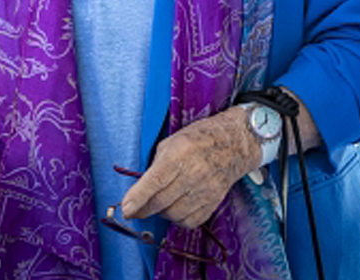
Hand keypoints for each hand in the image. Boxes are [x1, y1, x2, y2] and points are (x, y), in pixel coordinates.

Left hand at [119, 107, 257, 228]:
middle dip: (142, 209)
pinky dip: (178, 219)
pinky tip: (175, 208)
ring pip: (174, 214)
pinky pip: (190, 221)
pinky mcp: (214, 202)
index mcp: (180, 153)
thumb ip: (155, 165)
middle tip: (133, 210)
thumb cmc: (198, 138)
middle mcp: (194, 173)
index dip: (138, 197)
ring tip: (158, 204)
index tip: (126, 209)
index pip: (155, 181)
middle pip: (161, 202)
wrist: (234, 144)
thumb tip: (140, 189)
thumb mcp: (171, 142)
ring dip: (160, 213)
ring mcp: (206, 190)